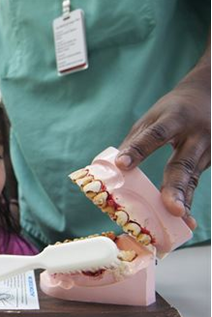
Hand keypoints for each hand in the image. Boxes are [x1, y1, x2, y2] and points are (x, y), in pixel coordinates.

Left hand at [116, 49, 209, 229]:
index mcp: (175, 118)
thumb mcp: (153, 117)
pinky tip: (185, 221)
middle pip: (183, 164)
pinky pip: (197, 184)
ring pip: (194, 178)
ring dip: (185, 200)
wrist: (210, 95)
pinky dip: (189, 201)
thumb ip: (136, 140)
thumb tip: (113, 167)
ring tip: (179, 218)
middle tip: (171, 208)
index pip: (154, 135)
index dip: (138, 150)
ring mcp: (209, 149)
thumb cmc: (173, 110)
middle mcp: (196, 134)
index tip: (121, 165)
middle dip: (176, 187)